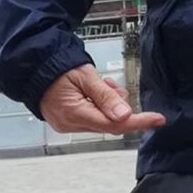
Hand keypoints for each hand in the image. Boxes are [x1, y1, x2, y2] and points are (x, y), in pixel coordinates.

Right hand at [39, 65, 165, 135]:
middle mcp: (70, 124)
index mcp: (74, 113)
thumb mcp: (86, 77)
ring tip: (101, 85)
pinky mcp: (66, 121)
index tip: (157, 119)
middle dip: (118, 106)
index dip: (138, 122)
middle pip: (109, 123)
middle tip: (112, 86)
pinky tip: (94, 92)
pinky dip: (99, 106)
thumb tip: (125, 115)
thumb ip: (106, 96)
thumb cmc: (58, 69)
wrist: (34, 68)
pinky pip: (92, 118)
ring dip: (108, 104)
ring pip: (102, 120)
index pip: (113, 125)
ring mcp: (67, 125)